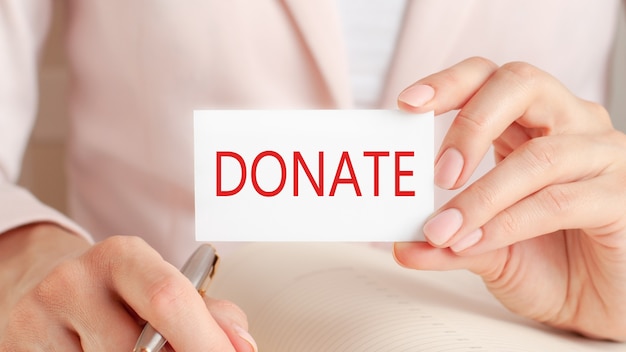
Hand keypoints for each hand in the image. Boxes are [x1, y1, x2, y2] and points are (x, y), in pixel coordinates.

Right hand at [0, 223, 256, 350]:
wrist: (43, 283)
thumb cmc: (120, 292)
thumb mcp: (164, 285)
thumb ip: (209, 313)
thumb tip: (242, 346)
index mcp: (124, 256)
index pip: (169, 298)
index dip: (206, 341)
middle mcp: (75, 279)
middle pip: (135, 348)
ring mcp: (41, 315)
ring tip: (138, 348)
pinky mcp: (20, 345)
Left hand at [393, 57, 625, 340]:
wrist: (599, 307)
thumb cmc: (551, 264)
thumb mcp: (485, 249)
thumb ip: (447, 240)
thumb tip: (402, 245)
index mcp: (532, 124)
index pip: (489, 79)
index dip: (449, 84)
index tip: (407, 104)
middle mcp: (570, 126)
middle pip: (521, 85)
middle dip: (470, 125)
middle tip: (438, 173)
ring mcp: (603, 157)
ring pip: (540, 155)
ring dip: (482, 195)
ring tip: (444, 229)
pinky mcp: (622, 197)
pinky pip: (559, 201)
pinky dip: (508, 223)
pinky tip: (477, 242)